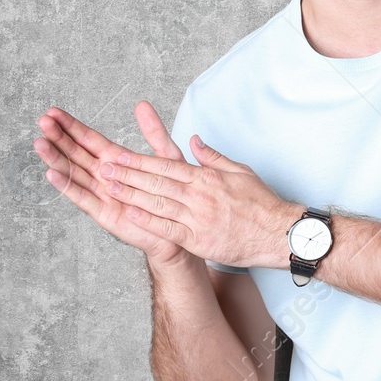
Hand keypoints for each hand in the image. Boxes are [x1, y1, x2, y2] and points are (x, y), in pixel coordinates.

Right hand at [33, 101, 194, 267]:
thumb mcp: (167, 156)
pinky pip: (82, 197)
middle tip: (42, 121)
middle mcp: (105, 176)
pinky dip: (67, 186)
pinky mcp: (104, 213)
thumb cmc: (173, 191)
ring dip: (56, 159)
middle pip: (77, 153)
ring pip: (74, 173)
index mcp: (117, 160)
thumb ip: (154, 132)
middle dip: (59, 137)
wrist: (181, 225)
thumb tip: (142, 104)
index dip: (72, 126)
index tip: (53, 112)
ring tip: (40, 143)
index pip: (90, 139)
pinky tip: (52, 173)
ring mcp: (102, 194)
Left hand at [94, 129, 297, 270]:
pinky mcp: (199, 240)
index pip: (167, 165)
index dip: (140, 161)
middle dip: (127, 174)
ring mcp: (198, 218)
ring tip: (108, 187)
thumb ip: (213, 157)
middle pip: (156, 182)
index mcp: (207, 177)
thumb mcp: (240, 171)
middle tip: (103, 167)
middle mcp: (200, 195)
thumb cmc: (261, 204)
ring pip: (157, 204)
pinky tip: (129, 215)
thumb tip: (194, 140)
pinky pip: (168, 229)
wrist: (278, 233)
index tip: (119, 155)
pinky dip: (147, 222)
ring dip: (130, 195)